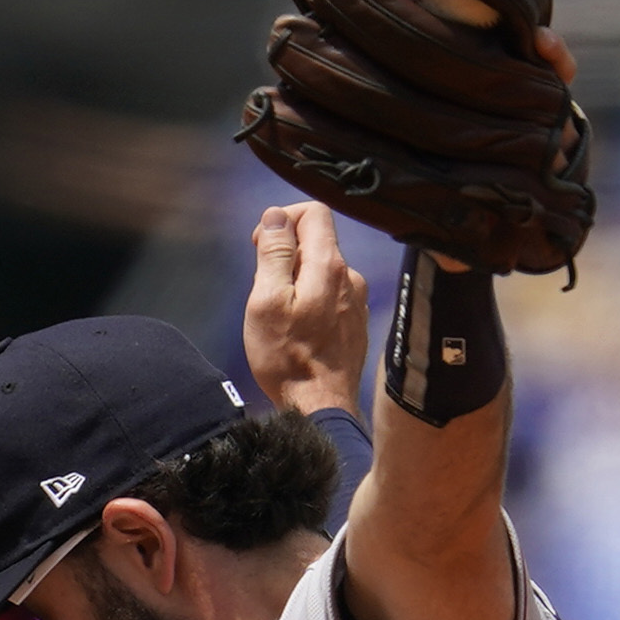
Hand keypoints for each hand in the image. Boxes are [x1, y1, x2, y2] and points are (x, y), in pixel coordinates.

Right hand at [245, 201, 370, 418]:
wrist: (321, 406)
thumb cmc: (287, 358)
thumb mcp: (267, 301)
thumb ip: (274, 254)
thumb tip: (276, 216)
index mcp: (328, 266)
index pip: (313, 212)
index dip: (282, 220)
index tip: (263, 247)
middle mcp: (350, 277)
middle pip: (317, 241)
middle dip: (286, 254)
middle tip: (265, 289)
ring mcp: (357, 300)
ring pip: (322, 270)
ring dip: (298, 281)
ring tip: (281, 316)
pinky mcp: (356, 322)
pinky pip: (331, 295)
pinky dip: (312, 300)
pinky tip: (300, 330)